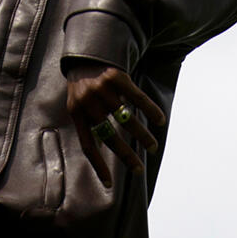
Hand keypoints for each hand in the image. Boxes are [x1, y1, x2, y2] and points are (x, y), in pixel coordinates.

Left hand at [65, 65, 165, 181]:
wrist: (84, 53)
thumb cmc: (82, 84)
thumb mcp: (77, 104)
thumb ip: (87, 122)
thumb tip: (103, 147)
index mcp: (77, 114)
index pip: (88, 145)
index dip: (99, 166)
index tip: (110, 184)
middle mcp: (88, 103)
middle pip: (109, 136)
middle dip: (126, 155)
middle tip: (139, 169)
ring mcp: (102, 90)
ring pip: (126, 119)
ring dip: (142, 135)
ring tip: (152, 147)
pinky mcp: (116, 77)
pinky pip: (137, 98)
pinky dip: (150, 110)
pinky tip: (159, 120)